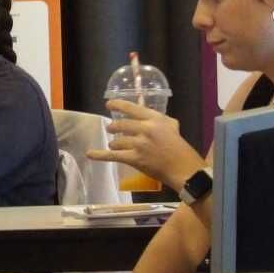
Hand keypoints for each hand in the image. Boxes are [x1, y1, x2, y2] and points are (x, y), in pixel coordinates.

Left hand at [87, 99, 204, 192]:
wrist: (183, 168)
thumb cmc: (180, 147)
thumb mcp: (172, 126)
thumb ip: (158, 119)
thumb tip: (145, 117)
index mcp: (154, 119)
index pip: (132, 108)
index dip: (118, 105)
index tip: (108, 104)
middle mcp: (145, 129)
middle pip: (121, 124)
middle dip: (113, 127)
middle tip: (111, 129)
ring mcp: (139, 144)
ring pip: (117, 140)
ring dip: (114, 143)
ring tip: (115, 144)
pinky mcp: (135, 159)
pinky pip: (113, 155)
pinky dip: (100, 155)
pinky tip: (90, 154)